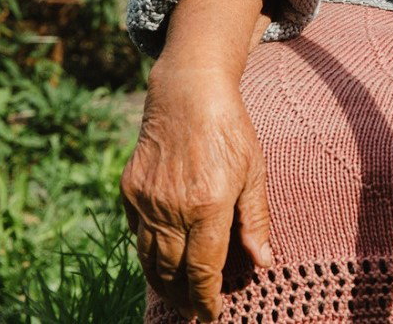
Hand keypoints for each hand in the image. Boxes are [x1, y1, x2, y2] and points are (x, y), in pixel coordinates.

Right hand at [122, 62, 273, 320]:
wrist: (188, 91)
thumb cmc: (230, 128)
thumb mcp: (255, 171)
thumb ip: (256, 220)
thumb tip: (263, 262)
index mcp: (207, 206)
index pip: (203, 270)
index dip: (207, 299)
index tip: (212, 316)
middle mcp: (171, 209)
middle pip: (171, 272)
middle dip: (183, 299)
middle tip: (194, 314)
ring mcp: (146, 200)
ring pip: (148, 258)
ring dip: (162, 283)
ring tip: (176, 297)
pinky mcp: (129, 189)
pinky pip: (136, 233)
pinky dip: (147, 252)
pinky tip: (160, 260)